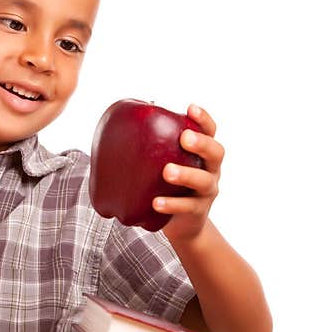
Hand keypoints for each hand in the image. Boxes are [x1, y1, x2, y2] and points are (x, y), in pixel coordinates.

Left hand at [154, 103, 224, 244]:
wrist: (180, 223)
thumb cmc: (166, 184)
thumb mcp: (161, 163)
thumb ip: (149, 146)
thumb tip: (116, 124)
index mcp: (202, 152)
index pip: (209, 131)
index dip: (203, 119)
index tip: (190, 108)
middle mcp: (210, 169)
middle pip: (216, 152)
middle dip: (202, 143)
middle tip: (184, 138)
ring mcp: (207, 192)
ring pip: (203, 181)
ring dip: (186, 174)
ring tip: (167, 172)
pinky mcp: (198, 212)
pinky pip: (188, 207)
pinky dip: (172, 204)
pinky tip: (156, 202)